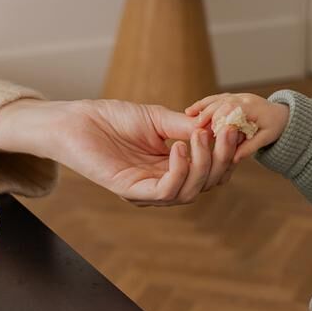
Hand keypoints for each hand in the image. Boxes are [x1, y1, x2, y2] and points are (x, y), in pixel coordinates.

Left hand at [0, 99, 209, 205]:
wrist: (76, 121)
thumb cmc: (112, 118)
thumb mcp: (158, 118)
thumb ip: (186, 127)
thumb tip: (219, 130)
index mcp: (171, 167)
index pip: (209, 171)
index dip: (225, 154)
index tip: (235, 129)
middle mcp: (161, 183)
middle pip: (205, 184)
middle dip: (221, 159)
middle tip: (227, 132)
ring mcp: (146, 191)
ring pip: (189, 191)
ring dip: (203, 164)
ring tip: (203, 137)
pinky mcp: (130, 191)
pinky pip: (165, 192)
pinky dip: (179, 172)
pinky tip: (179, 149)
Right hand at [184, 92, 289, 189]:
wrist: (282, 114)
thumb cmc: (275, 127)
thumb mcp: (266, 138)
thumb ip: (249, 147)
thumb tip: (233, 159)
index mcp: (252, 107)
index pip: (230, 109)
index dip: (217, 120)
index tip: (208, 133)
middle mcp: (243, 98)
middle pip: (220, 103)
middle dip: (206, 115)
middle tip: (195, 129)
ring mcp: (237, 96)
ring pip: (215, 99)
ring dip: (202, 108)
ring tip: (188, 117)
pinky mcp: (232, 97)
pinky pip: (215, 98)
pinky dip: (203, 104)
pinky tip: (190, 111)